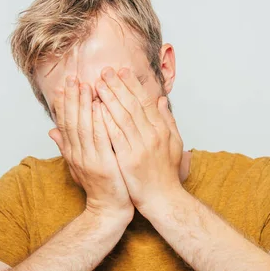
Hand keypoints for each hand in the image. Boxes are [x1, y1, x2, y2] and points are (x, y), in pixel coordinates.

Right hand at [48, 75, 134, 222]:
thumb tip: (51, 131)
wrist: (109, 210)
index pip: (65, 124)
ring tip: (85, 86)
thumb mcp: (79, 165)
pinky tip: (100, 106)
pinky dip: (99, 122)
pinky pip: (101, 139)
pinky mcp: (104, 165)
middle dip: (72, 99)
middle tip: (73, 78)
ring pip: (84, 127)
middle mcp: (78, 154)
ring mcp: (90, 160)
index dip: (64, 104)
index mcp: (73, 153)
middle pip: (72, 122)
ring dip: (84, 105)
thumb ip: (66, 146)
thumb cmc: (99, 185)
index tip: (64, 86)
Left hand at [95, 67, 183, 213]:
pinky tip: (96, 109)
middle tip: (105, 70)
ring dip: (110, 98)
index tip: (121, 71)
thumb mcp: (173, 143)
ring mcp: (141, 147)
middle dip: (118, 85)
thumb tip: (160, 99)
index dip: (132, 84)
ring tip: (97, 84)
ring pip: (123, 116)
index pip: (145, 100)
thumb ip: (166, 120)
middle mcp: (153, 135)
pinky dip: (106, 121)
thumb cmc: (166, 173)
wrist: (164, 200)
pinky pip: (115, 136)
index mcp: (162, 129)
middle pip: (133, 104)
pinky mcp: (129, 159)